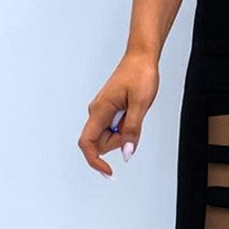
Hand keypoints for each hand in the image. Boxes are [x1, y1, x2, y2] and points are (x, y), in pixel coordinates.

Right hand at [78, 48, 159, 176]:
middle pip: (101, 143)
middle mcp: (96, 112)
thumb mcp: (141, 104)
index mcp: (99, 110)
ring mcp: (102, 111)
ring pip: (109, 136)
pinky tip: (133, 111)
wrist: (141, 57)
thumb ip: (132, 130)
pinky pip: (115, 127)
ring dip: (124, 133)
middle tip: (135, 122)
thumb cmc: (140, 74)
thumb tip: (127, 153)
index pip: (87, 143)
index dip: (95, 161)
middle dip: (119, 142)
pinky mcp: (108, 110)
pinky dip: (125, 126)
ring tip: (135, 111)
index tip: (109, 171)